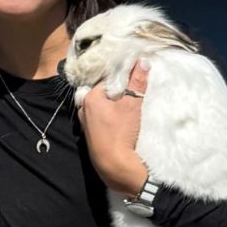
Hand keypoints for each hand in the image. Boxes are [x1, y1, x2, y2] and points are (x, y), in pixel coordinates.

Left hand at [78, 61, 150, 195]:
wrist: (114, 164)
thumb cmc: (121, 132)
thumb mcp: (132, 105)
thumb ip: (137, 82)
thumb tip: (143, 62)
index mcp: (90, 98)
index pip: (107, 81)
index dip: (121, 80)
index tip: (134, 81)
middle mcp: (83, 109)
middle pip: (104, 94)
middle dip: (118, 93)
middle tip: (133, 95)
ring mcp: (85, 123)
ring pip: (102, 108)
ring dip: (114, 106)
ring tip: (129, 108)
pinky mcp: (91, 136)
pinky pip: (101, 120)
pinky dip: (110, 118)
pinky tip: (121, 122)